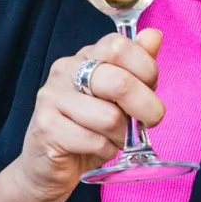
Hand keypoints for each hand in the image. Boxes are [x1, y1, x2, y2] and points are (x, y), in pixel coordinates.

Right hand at [15, 28, 164, 201]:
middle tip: (151, 121)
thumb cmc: (90, 128)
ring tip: (115, 138)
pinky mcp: (46, 128)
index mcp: (85, 56)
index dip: (146, 69)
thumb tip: (154, 35)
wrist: (48, 165)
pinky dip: (106, 151)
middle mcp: (64, 70)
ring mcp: (52, 98)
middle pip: (119, 82)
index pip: (119, 46)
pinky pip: (95, 141)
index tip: (151, 88)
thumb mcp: (119, 97)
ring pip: (110, 117)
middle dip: (147, 107)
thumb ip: (137, 67)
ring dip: (123, 136)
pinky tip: (97, 149)